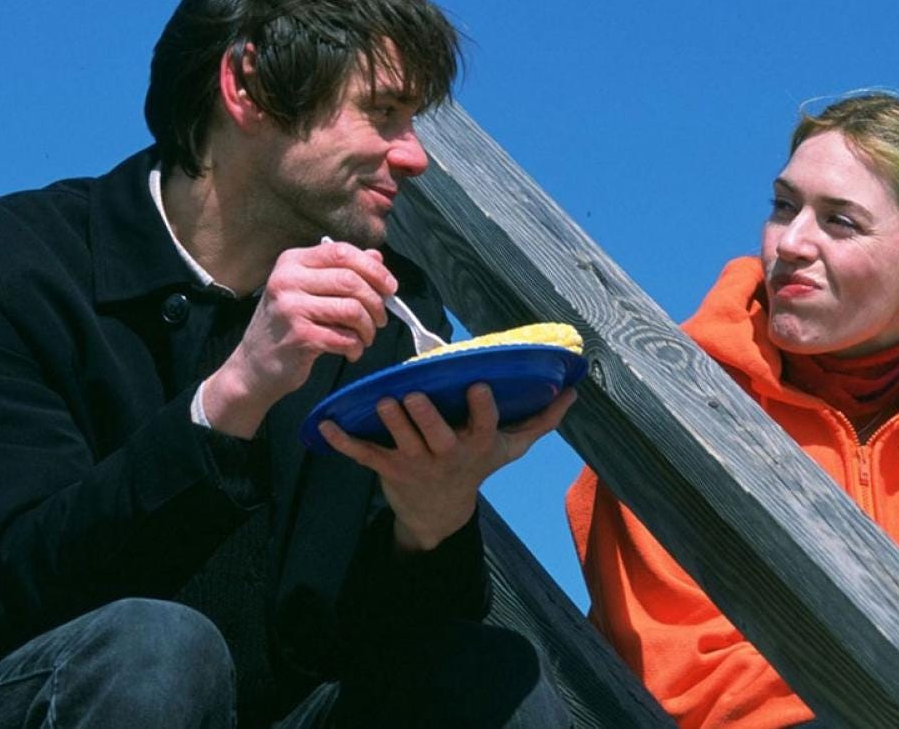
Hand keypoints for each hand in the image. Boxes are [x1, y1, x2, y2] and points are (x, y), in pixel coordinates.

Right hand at [203, 240, 397, 437]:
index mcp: (292, 261)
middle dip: (376, 302)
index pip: (341, 252)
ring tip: (365, 338)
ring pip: (353, 310)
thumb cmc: (286, 325)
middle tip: (380, 320)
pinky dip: (356, 347)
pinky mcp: (299, 337)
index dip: (374, 268)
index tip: (390, 287)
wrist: (254, 366)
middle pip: (351, 280)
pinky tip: (352, 352)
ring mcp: (291, 308)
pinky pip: (345, 338)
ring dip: (368, 328)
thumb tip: (377, 256)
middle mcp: (287, 280)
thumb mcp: (307, 290)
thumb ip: (340, 271)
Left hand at [318, 383, 577, 550]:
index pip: (483, 427)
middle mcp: (447, 455)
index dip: (481, 410)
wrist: (439, 512)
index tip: (479, 387)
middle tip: (414, 395)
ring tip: (382, 400)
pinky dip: (342, 442)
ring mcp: (415, 463)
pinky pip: (363, 455)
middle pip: (438, 437)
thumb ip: (541, 419)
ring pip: (401, 442)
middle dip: (426, 418)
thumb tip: (574, 391)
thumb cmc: (478, 465)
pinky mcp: (387, 468)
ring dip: (390, 423)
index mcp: (477, 446)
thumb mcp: (512, 447)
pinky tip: (324, 425)